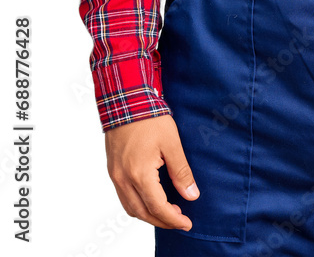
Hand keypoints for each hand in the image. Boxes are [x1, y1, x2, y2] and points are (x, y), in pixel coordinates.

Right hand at [105, 114, 199, 230]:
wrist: (126, 100)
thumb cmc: (150, 118)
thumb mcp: (171, 143)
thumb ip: (181, 172)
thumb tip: (191, 195)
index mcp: (139, 174)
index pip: (158, 208)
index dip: (173, 220)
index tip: (187, 224)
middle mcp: (123, 179)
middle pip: (142, 213)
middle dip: (162, 221)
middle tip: (180, 220)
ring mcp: (115, 175)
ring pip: (130, 208)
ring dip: (148, 214)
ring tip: (167, 211)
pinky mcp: (112, 169)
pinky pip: (124, 197)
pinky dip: (137, 204)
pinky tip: (150, 198)